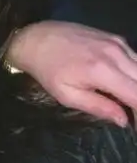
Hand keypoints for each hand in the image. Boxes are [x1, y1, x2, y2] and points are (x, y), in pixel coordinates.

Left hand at [8, 21, 136, 126]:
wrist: (36, 39)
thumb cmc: (48, 70)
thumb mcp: (67, 95)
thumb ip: (98, 107)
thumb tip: (123, 120)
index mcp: (103, 71)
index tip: (135, 124)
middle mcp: (117, 54)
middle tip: (132, 114)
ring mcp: (118, 43)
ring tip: (127, 101)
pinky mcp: (116, 38)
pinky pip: (136, 58)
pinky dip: (135, 72)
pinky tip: (124, 82)